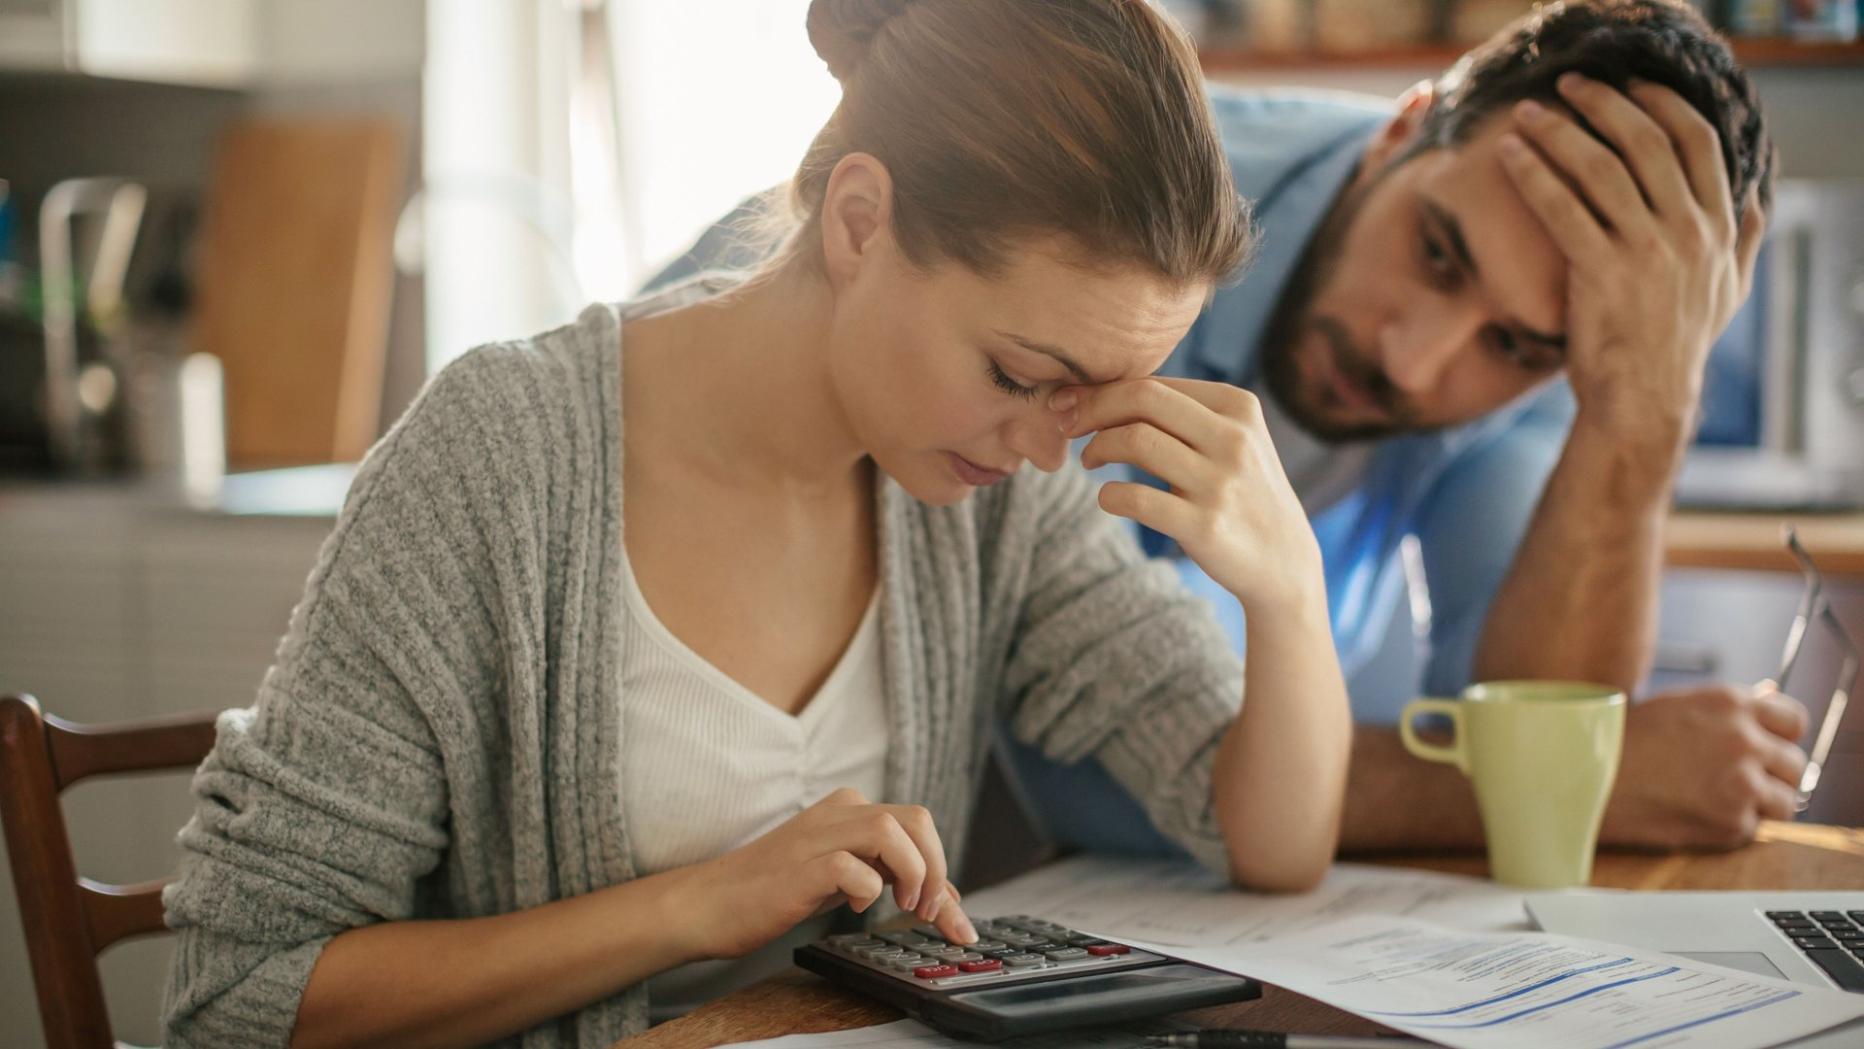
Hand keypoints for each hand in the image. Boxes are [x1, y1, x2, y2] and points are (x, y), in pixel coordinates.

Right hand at [680, 788, 975, 959]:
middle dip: (937, 868)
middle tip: (926, 910)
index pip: (918, 825)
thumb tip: (947, 899)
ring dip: (913, 873)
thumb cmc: (774, 890)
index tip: (953, 918)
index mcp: (850, 810)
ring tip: (903, 905)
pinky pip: (851, 865)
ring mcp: (818, 836)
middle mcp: (839, 813)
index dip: (944, 869)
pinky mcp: (800, 867)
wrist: (710, 903)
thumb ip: (890, 877)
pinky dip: (867, 887)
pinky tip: (857, 904)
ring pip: (891, 830)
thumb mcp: (844, 878)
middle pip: (916, 818)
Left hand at [1056, 377, 1320, 611]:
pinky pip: (1136, 499)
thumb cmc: (1240, 491)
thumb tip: (1100, 389)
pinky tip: (1108, 498)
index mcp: (1237, 406)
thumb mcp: (1229, 440)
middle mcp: (1234, 438)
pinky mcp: (1206, 525)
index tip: (1070, 403)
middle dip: (1092, 407)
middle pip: (1142, 399)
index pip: (1153, 383)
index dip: (1101, 390)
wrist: (1283, 561)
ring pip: (1136, 441)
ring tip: (1089, 460)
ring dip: (1097, 448)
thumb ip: (1180, 412)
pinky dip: (1109, 495)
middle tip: (1067, 424)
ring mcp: (1221, 482)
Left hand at [1499, 75, 1766, 450]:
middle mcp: (1688, 230)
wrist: (1644, 401)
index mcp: (1718, 226)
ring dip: (1558, 131)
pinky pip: (1562, 207)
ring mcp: (1646, 250)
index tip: (1630, 84)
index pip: (1697, 141)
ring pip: (1599, 167)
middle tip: (1567, 85)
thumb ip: (1742, 242)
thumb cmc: (1677, 347)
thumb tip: (1756, 202)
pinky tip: (1508, 154)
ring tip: (1524, 113)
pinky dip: (1532, 174)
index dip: (1661, 103)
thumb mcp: (1727, 293)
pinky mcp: (1601, 272)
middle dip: (1603, 103)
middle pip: (1644, 141)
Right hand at [1601, 682, 1808, 850]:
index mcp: (1731, 703)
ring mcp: (1742, 783)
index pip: (1794, 720)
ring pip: (1783, 802)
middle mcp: (1744, 740)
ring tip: (1716, 801)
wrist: (1583, 778)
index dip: (1780, 737)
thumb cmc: (1620, 740)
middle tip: (1735, 781)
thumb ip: (1728, 707)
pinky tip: (1694, 814)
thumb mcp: (1678, 706)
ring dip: (1758, 805)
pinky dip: (1729, 827)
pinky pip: (1752, 829)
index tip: (1766, 749)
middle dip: (1770, 774)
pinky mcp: (1732, 822)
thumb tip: (1771, 697)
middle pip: (1793, 764)